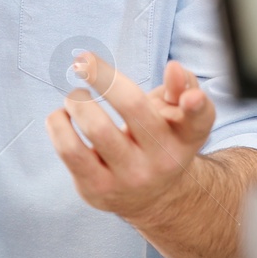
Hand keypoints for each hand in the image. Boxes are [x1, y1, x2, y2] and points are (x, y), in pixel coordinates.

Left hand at [45, 53, 215, 221]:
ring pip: (97, 129)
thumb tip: (173, 68)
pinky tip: (62, 116)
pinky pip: (70, 151)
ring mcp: (130, 178)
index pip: (198, 118)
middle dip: (101, 75)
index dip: (195, 105)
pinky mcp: (98, 190)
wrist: (152, 196)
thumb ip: (183, 86)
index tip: (190, 96)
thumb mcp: (180, 113)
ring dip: (77, 101)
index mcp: (187, 135)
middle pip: (132, 107)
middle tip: (82, 62)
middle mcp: (162, 159)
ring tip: (75, 96)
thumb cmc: (162, 138)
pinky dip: (58, 124)